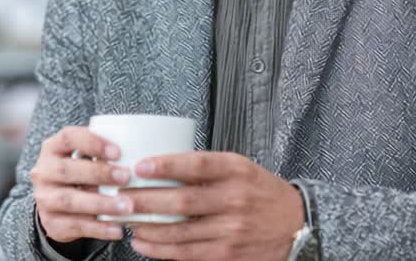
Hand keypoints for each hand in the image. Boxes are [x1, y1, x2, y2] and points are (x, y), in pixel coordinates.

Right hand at [31, 125, 135, 243]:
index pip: (67, 137)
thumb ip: (102, 154)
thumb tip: (141, 153)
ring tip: (127, 206)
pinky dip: (99, 228)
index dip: (92, 142)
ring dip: (101, 203)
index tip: (118, 151)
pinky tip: (118, 230)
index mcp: (52, 148)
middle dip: (99, 173)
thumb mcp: (84, 158)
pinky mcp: (51, 223)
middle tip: (126, 177)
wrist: (57, 206)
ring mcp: (44, 199)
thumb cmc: (81, 173)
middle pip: (66, 169)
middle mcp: (43, 172)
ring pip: (70, 201)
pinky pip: (75, 226)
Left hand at [123, 152, 303, 259]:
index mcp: (236, 170)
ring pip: (180, 231)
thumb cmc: (259, 191)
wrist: (295, 222)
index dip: (165, 165)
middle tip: (120, 198)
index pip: (196, 165)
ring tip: (127, 221)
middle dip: (146, 201)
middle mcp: (235, 199)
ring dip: (148, 227)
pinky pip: (187, 253)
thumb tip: (157, 166)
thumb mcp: (239, 168)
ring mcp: (232, 230)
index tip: (139, 166)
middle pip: (182, 200)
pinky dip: (161, 249)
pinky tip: (143, 243)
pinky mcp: (228, 254)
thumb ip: (205, 168)